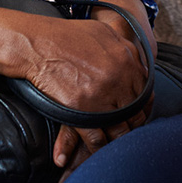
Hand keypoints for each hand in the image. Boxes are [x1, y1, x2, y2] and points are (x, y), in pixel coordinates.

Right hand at [49, 0, 154, 171]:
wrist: (37, 44)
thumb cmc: (66, 35)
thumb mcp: (102, 32)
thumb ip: (122, 46)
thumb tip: (133, 60)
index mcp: (127, 59)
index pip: (144, 90)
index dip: (141, 104)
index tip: (136, 110)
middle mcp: (119, 78)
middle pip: (135, 111)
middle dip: (133, 123)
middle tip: (128, 129)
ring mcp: (101, 96)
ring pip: (120, 128)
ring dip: (119, 139)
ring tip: (117, 145)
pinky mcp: (81, 112)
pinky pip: (97, 138)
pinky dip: (99, 147)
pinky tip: (99, 150)